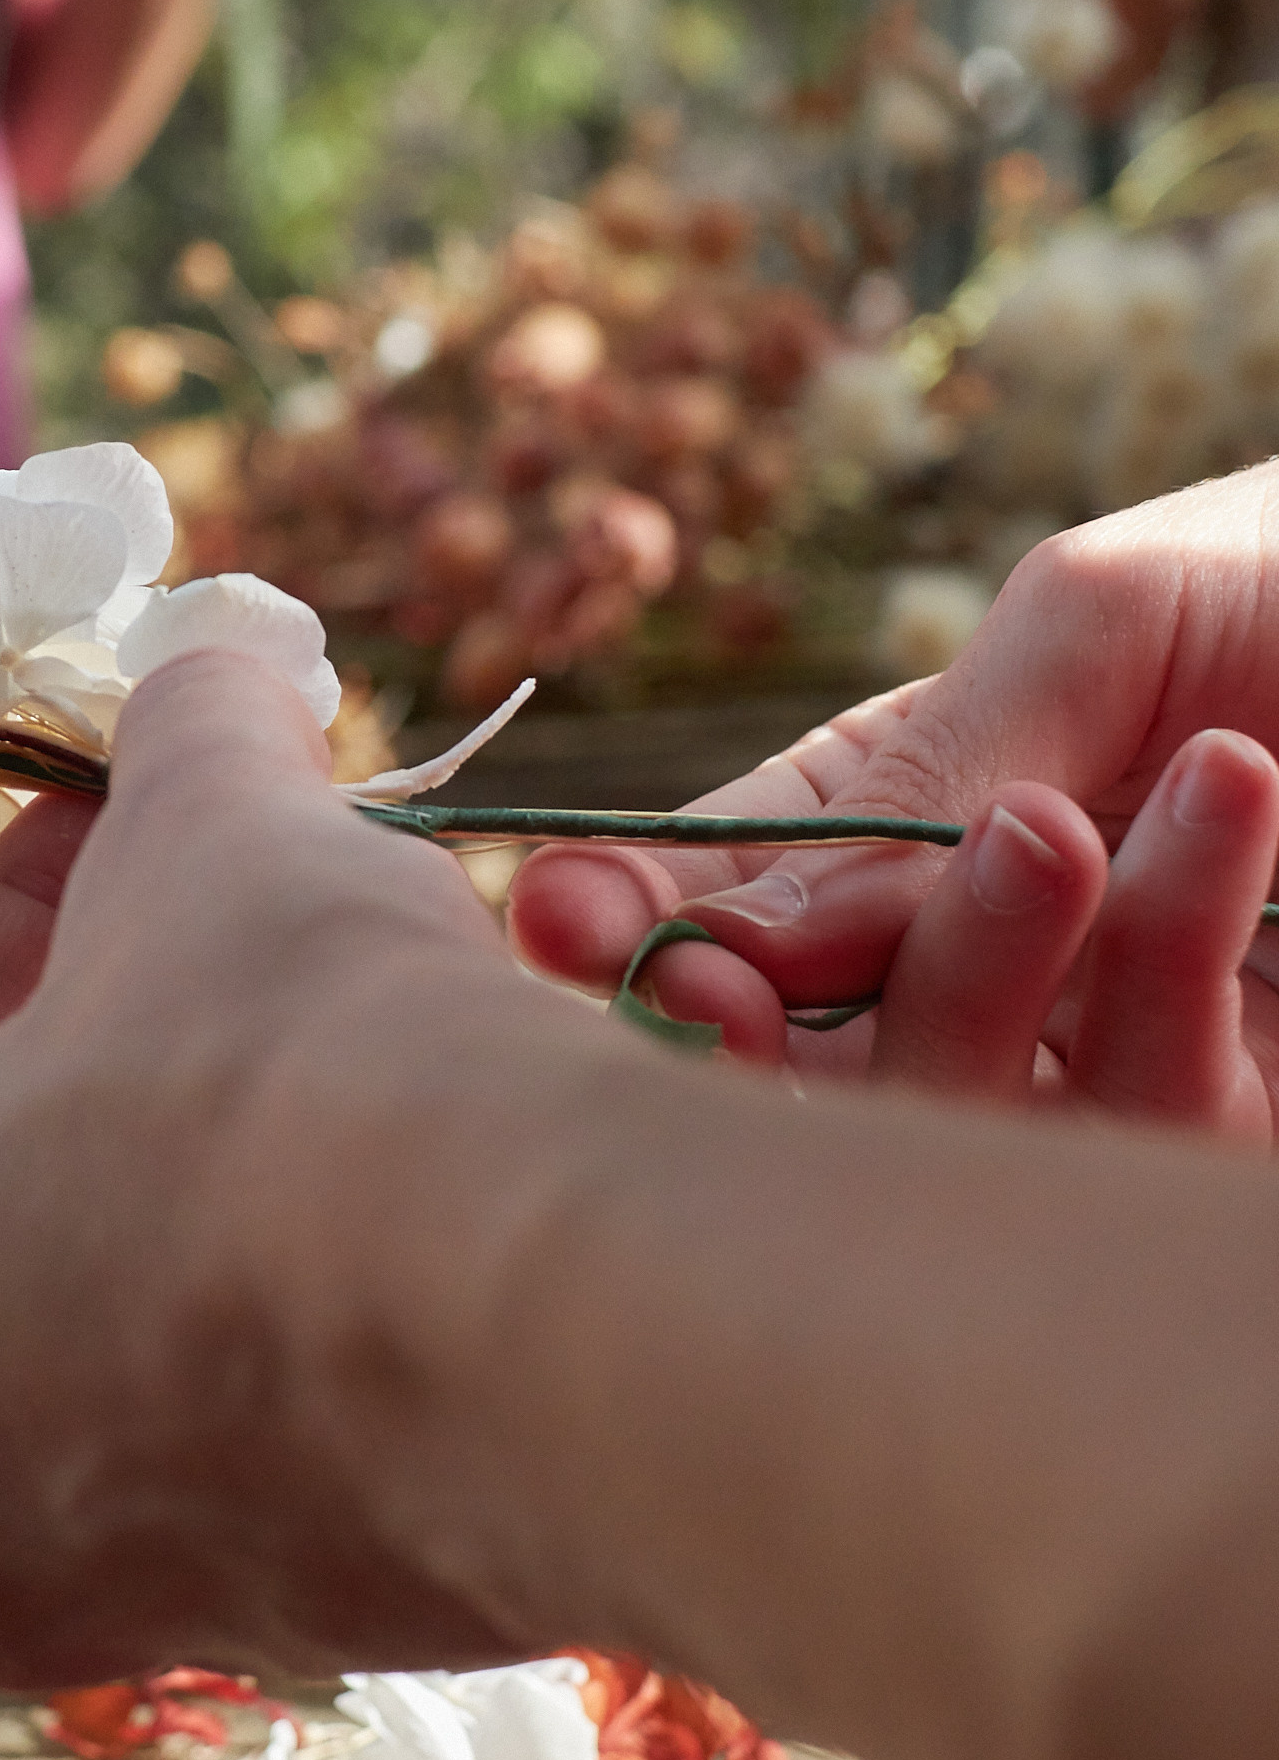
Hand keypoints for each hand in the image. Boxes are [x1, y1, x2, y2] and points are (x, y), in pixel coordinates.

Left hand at [0, 655, 566, 1686]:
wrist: (550, 1332)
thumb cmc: (289, 1060)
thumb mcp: (212, 828)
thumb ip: (182, 735)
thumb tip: (214, 670)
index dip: (24, 906)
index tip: (132, 838)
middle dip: (99, 1063)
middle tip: (232, 944)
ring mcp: (36, 1603)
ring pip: (98, 1342)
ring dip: (195, 1204)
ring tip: (345, 1073)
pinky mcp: (231, 1650)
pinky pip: (233, 1455)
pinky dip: (295, 1343)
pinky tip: (411, 1224)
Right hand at [508, 466, 1278, 1109]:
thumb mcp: (1093, 621)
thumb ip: (919, 770)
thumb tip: (735, 927)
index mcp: (916, 830)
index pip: (734, 912)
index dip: (631, 929)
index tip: (550, 923)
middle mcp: (1001, 967)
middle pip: (813, 1058)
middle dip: (749, 1022)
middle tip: (708, 972)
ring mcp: (1127, 1058)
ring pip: (965, 1113)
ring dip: (973, 975)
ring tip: (1053, 824)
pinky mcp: (1243, 1138)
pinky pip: (1152, 1129)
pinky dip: (1161, 969)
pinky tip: (1222, 803)